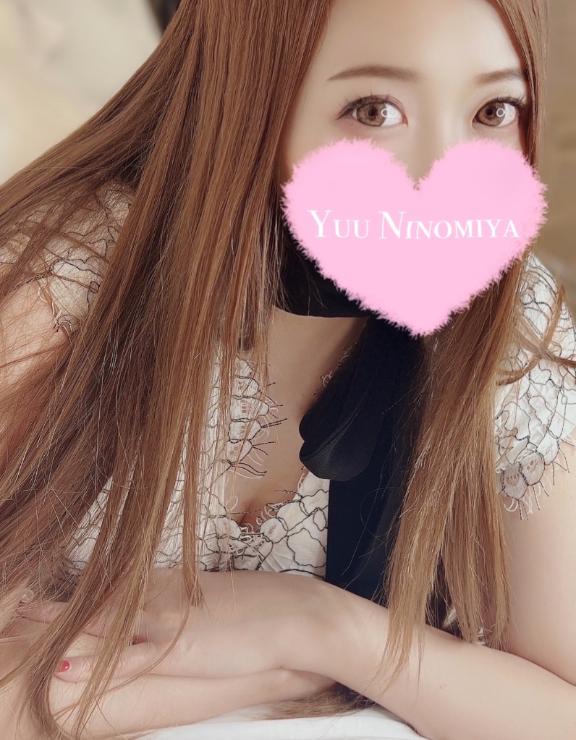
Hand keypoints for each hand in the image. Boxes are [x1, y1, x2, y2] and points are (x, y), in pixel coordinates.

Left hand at [17, 568, 335, 683]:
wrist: (297, 616)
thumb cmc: (269, 610)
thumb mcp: (228, 603)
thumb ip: (200, 603)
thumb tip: (185, 610)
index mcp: (178, 588)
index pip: (124, 586)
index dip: (88, 591)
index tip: (59, 592)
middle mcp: (166, 598)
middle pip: (105, 600)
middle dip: (63, 605)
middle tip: (26, 606)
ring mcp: (168, 622)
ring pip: (106, 623)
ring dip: (63, 626)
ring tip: (25, 623)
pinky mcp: (176, 648)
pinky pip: (126, 657)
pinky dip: (91, 660)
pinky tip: (61, 663)